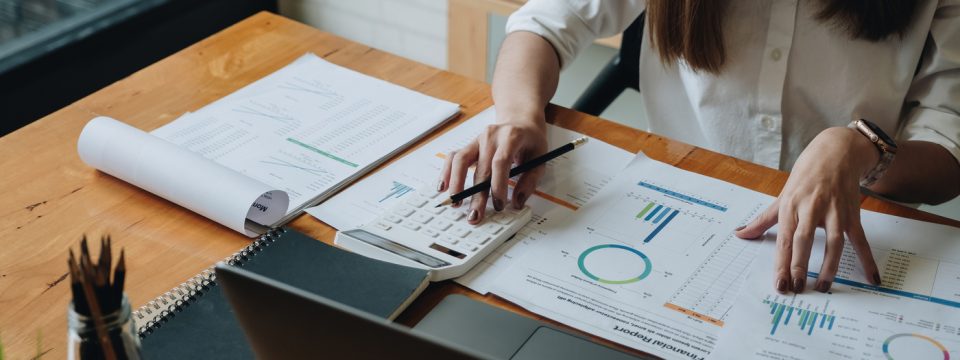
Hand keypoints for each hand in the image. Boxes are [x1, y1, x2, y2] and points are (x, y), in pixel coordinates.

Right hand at [438, 115, 546, 223]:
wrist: (520, 121)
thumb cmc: (530, 141)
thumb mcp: (540, 159)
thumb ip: (530, 181)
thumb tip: (517, 202)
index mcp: (511, 137)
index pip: (500, 162)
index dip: (498, 185)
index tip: (499, 204)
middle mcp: (491, 136)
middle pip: (480, 168)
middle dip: (477, 196)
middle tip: (475, 216)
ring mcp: (477, 139)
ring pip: (461, 161)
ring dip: (456, 184)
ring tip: (456, 204)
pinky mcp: (470, 145)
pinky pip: (454, 157)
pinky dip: (447, 172)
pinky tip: (443, 187)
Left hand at [736, 127, 882, 292]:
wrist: (836, 153)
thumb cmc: (805, 177)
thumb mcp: (781, 197)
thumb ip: (762, 220)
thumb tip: (739, 234)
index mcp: (791, 206)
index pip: (784, 240)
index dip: (781, 263)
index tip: (780, 284)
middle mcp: (812, 208)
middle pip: (804, 240)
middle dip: (800, 265)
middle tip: (797, 288)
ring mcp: (835, 211)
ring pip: (834, 242)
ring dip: (829, 266)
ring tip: (823, 286)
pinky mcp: (852, 213)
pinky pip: (860, 240)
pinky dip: (867, 259)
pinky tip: (871, 278)